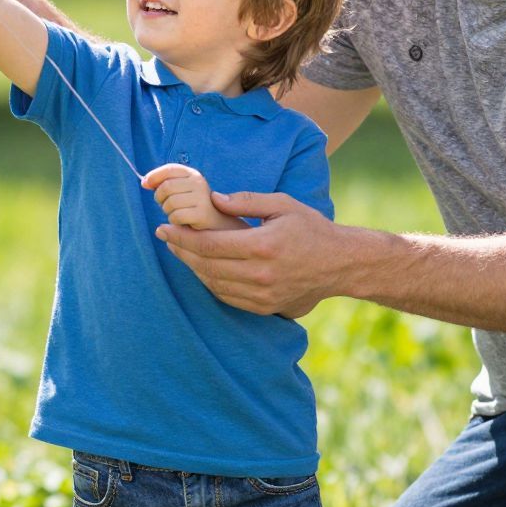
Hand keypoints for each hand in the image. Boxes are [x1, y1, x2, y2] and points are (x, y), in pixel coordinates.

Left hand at [142, 163, 241, 231]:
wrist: (218, 227)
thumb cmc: (195, 209)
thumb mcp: (181, 192)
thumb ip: (164, 184)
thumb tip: (144, 182)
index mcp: (193, 175)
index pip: (170, 169)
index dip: (154, 176)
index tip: (145, 184)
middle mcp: (199, 183)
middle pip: (166, 187)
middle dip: (160, 199)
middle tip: (168, 207)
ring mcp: (202, 197)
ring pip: (169, 203)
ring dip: (168, 212)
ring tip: (179, 215)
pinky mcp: (202, 213)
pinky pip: (176, 216)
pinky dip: (175, 222)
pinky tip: (184, 223)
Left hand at [157, 191, 339, 317]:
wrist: (340, 264)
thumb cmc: (312, 228)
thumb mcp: (283, 204)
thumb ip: (246, 201)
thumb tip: (214, 199)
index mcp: (262, 246)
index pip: (209, 244)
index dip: (182, 237)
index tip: (165, 228)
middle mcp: (260, 274)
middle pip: (206, 266)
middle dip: (181, 251)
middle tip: (167, 239)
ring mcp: (262, 294)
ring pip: (213, 284)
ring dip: (193, 268)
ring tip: (181, 252)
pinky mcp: (265, 307)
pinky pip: (227, 297)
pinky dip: (210, 283)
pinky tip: (203, 269)